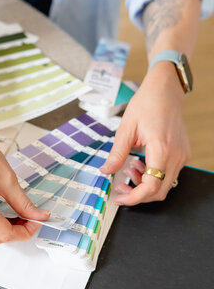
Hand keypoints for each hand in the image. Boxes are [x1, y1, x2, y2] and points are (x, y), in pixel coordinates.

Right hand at [0, 111, 49, 243]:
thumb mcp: (8, 179)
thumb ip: (24, 203)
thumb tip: (38, 216)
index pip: (5, 234)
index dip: (25, 231)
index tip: (37, 222)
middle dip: (16, 231)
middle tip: (31, 218)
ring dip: (4, 227)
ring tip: (19, 213)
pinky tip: (4, 209)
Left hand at [100, 62, 190, 204]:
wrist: (165, 90)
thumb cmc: (147, 104)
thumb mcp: (125, 128)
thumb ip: (116, 153)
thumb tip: (106, 171)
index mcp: (161, 150)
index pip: (151, 187)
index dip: (134, 198)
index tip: (119, 197)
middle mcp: (175, 156)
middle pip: (159, 192)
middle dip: (138, 195)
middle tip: (120, 187)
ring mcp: (182, 155)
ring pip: (165, 185)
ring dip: (145, 184)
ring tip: (130, 168)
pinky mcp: (182, 154)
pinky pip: (169, 174)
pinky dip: (154, 176)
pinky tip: (141, 163)